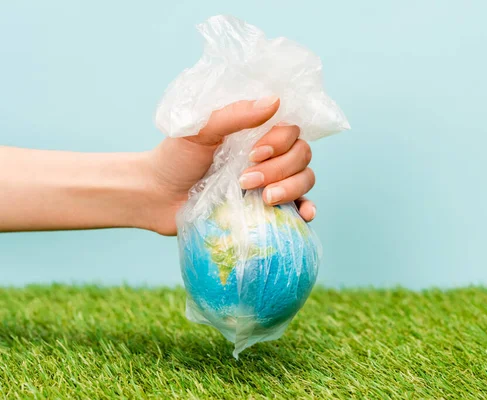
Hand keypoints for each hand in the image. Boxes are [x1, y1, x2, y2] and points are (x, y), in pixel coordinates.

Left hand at [146, 96, 316, 235]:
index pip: (291, 130)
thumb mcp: (199, 130)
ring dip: (291, 187)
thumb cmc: (175, 158)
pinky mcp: (269, 208)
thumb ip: (234, 115)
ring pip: (306, 178)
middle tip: (246, 179)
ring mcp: (271, 181)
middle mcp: (269, 154)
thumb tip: (274, 101)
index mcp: (256, 131)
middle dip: (280, 168)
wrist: (158, 196)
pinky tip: (304, 214)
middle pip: (302, 154)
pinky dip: (307, 208)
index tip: (253, 153)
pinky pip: (301, 205)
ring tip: (264, 198)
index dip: (280, 142)